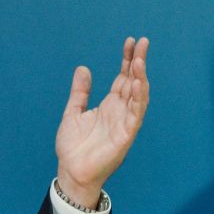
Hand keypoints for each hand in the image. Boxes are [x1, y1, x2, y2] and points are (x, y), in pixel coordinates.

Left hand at [55, 37, 149, 208]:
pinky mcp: (125, 135)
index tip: (129, 42)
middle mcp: (120, 112)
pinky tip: (139, 83)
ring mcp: (124, 123)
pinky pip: (135, 114)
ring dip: (140, 77)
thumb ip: (80, 92)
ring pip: (138, 96)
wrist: (71, 172)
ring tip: (139, 59)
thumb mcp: (73, 112)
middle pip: (133, 82)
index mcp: (110, 106)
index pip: (123, 78)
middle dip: (138, 62)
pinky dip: (139, 99)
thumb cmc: (73, 147)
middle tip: (142, 42)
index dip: (127, 60)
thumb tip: (83, 68)